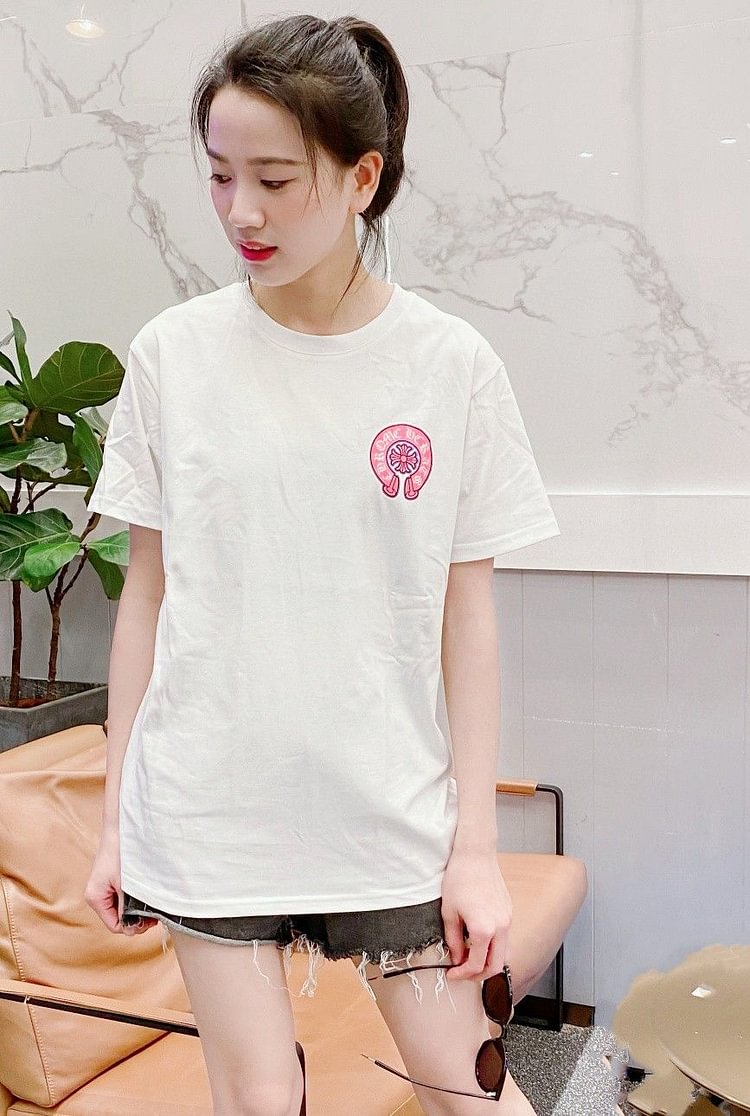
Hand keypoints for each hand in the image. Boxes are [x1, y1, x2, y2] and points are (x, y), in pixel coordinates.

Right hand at [83, 830, 157, 936]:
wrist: (120, 828)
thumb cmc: (121, 852)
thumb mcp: (126, 884)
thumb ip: (126, 908)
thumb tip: (131, 929)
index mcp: (96, 898)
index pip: (115, 926)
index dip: (132, 927)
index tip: (149, 921)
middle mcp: (97, 896)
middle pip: (118, 919)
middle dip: (136, 919)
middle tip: (154, 914)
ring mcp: (103, 889)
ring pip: (121, 910)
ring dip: (136, 910)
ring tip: (151, 905)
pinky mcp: (110, 883)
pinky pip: (122, 899)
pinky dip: (133, 900)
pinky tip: (145, 896)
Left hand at [440, 848, 511, 981]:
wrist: (475, 854)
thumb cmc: (459, 878)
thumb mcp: (449, 912)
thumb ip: (453, 940)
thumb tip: (457, 957)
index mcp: (484, 929)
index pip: (476, 964)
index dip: (462, 974)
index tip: (452, 974)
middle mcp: (501, 928)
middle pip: (496, 966)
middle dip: (478, 975)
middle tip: (462, 973)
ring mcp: (507, 920)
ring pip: (503, 953)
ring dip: (488, 961)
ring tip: (469, 957)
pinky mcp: (509, 912)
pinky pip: (504, 938)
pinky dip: (493, 947)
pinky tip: (477, 940)